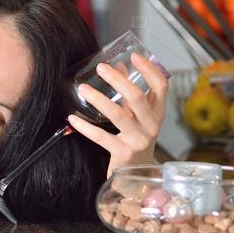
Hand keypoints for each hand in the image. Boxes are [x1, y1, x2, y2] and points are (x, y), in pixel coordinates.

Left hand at [66, 53, 168, 175]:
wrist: (138, 177)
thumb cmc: (136, 139)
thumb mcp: (137, 116)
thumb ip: (128, 93)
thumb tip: (118, 66)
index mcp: (157, 113)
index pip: (161, 86)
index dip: (149, 70)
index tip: (134, 55)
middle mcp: (151, 125)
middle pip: (137, 97)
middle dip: (117, 80)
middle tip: (100, 68)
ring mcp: (138, 140)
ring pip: (118, 115)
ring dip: (98, 99)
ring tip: (83, 89)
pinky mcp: (123, 153)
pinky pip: (102, 137)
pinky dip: (85, 127)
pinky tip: (72, 118)